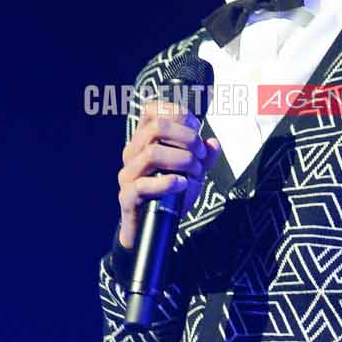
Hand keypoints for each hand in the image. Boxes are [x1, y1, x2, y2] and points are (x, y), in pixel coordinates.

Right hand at [117, 101, 221, 250]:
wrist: (152, 230)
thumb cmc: (168, 197)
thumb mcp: (191, 173)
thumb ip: (203, 158)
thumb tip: (213, 143)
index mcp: (143, 141)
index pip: (153, 110)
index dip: (178, 113)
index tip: (196, 128)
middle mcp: (132, 153)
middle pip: (156, 127)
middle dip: (187, 138)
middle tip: (200, 154)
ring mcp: (128, 175)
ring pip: (152, 153)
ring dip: (182, 160)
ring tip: (195, 171)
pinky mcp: (127, 197)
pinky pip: (144, 185)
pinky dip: (168, 183)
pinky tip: (182, 184)